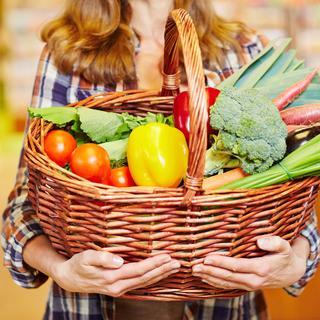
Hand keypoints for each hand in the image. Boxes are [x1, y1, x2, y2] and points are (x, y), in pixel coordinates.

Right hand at [51, 250, 179, 296]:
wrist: (69, 279)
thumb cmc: (78, 264)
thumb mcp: (86, 257)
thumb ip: (102, 258)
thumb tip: (119, 260)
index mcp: (111, 278)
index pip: (138, 270)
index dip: (154, 264)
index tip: (167, 257)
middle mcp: (118, 286)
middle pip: (145, 278)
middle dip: (162, 270)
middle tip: (177, 263)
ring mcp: (119, 289)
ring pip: (144, 282)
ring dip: (160, 275)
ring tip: (173, 268)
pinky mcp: (119, 288)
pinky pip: (139, 284)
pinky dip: (151, 279)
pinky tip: (159, 275)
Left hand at [192, 236, 308, 290]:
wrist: (292, 273)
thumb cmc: (285, 256)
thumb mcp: (285, 246)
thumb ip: (275, 242)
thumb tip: (260, 241)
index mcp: (261, 269)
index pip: (236, 266)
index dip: (220, 263)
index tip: (206, 258)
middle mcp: (253, 280)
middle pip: (227, 277)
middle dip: (209, 272)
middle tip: (194, 267)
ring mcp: (249, 284)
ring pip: (226, 283)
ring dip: (209, 278)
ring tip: (195, 272)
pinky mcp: (246, 286)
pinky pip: (229, 286)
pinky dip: (216, 283)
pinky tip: (205, 279)